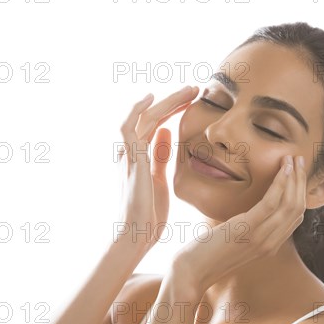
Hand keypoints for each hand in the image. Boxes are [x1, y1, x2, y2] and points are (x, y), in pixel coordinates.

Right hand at [116, 85, 198, 252]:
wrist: (136, 234)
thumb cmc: (148, 212)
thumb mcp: (159, 178)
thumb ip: (160, 155)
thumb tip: (168, 132)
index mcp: (141, 155)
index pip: (157, 124)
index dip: (174, 109)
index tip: (194, 101)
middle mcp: (132, 151)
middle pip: (152, 117)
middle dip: (175, 101)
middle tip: (196, 89)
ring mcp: (129, 154)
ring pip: (145, 118)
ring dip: (166, 101)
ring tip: (188, 91)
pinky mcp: (130, 160)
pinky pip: (127, 128)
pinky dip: (135, 110)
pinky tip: (150, 98)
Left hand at [171, 155, 307, 294]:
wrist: (191, 272)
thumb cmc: (207, 253)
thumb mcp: (233, 239)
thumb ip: (247, 227)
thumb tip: (248, 210)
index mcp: (269, 246)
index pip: (295, 217)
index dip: (300, 193)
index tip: (297, 172)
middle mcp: (270, 244)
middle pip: (297, 209)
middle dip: (300, 181)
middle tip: (299, 160)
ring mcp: (261, 238)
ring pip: (289, 204)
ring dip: (293, 178)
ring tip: (292, 159)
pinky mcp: (247, 230)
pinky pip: (271, 203)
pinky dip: (280, 183)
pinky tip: (281, 169)